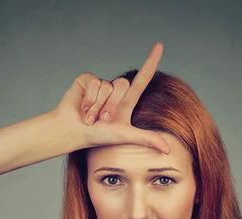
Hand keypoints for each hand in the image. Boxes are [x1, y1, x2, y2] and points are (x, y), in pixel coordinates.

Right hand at [53, 42, 169, 153]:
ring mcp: (100, 84)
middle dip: (111, 106)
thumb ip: (147, 139)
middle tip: (102, 121)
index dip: (151, 62)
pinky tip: (82, 108)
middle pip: (122, 85)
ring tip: (90, 118)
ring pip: (107, 86)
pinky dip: (88, 99)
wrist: (73, 132)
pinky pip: (94, 82)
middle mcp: (114, 90)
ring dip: (97, 106)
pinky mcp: (87, 79)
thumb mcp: (125, 136)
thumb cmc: (98, 136)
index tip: (159, 45)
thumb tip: (168, 151)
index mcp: (126, 100)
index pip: (143, 78)